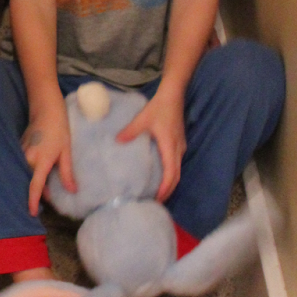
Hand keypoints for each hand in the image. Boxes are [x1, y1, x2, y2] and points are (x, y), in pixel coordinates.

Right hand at [21, 97, 75, 215]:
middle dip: (36, 194)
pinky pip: (23, 166)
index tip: (32, 213)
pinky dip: (29, 173)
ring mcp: (22, 153)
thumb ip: (67, 172)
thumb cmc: (59, 129)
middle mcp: (28, 158)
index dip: (33, 201)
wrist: (46, 110)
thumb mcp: (66, 151)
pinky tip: (38, 175)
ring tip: (44, 190)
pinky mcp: (19, 148)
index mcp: (41, 161)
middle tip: (46, 201)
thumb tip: (72, 191)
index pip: (35, 186)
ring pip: (25, 174)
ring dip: (33, 183)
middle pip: (29, 182)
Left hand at [117, 85, 185, 201]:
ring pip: (177, 170)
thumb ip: (130, 132)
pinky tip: (160, 174)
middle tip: (156, 202)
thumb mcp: (142, 119)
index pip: (171, 174)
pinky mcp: (178, 142)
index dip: (165, 188)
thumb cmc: (159, 108)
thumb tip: (117, 142)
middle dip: (168, 190)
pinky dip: (170, 173)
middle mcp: (178, 150)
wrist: (173, 95)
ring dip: (169, 182)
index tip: (158, 199)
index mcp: (170, 147)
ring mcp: (180, 146)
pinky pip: (176, 163)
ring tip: (158, 192)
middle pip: (176, 176)